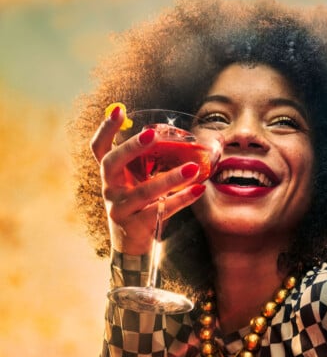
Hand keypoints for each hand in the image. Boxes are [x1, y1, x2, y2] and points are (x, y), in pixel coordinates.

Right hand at [90, 105, 204, 254]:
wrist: (131, 247)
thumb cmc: (139, 208)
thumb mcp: (136, 184)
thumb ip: (147, 165)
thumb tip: (181, 140)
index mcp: (111, 176)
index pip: (99, 149)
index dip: (105, 129)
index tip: (119, 109)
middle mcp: (110, 190)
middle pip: (111, 163)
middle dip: (131, 147)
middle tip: (152, 134)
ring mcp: (120, 209)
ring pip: (143, 191)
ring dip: (170, 178)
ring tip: (193, 168)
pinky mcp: (136, 225)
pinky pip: (160, 210)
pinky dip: (181, 200)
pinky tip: (198, 190)